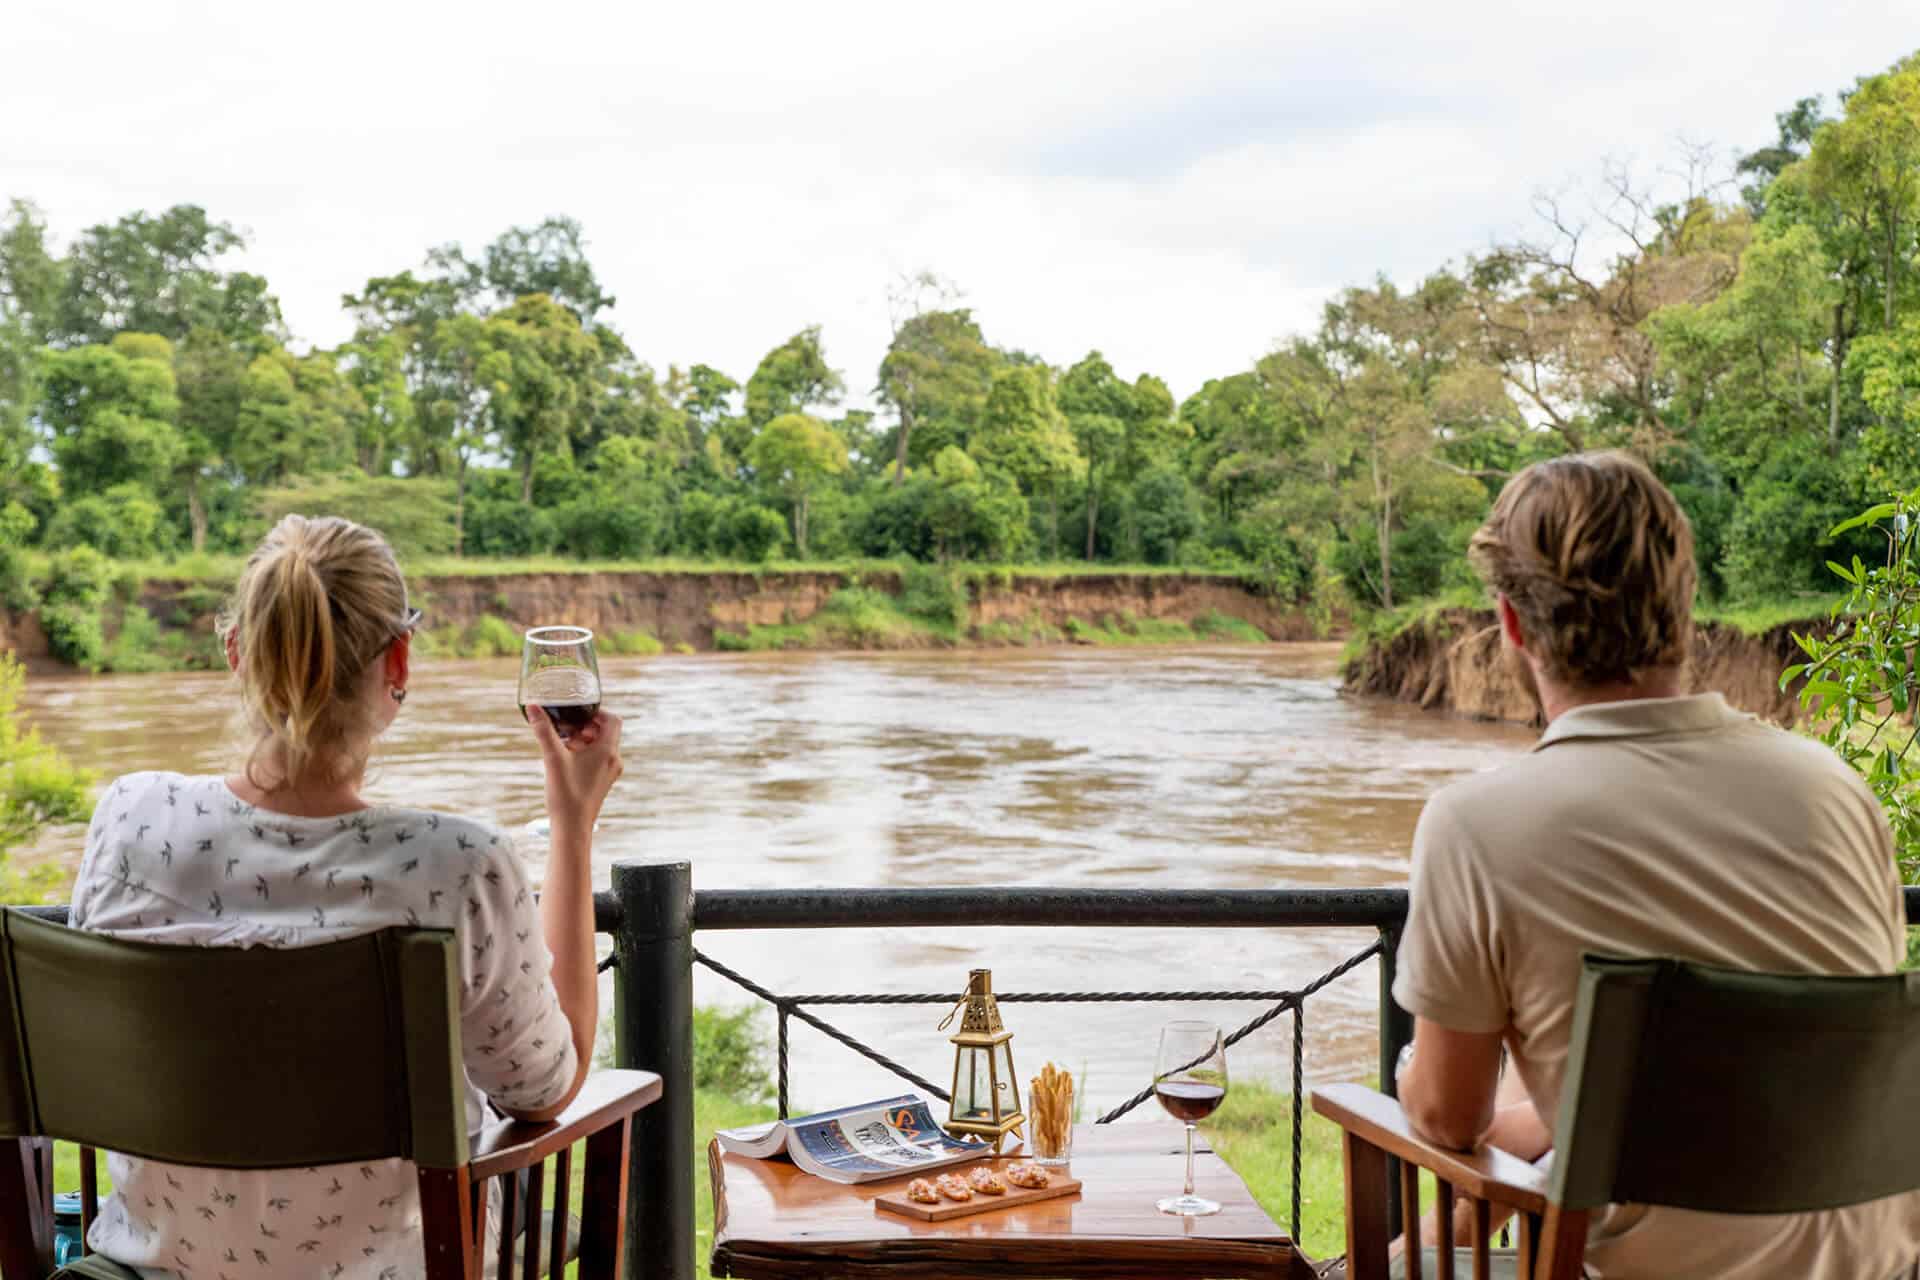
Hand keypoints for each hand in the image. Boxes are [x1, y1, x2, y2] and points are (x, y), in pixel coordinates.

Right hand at [526, 706, 623, 836]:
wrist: (572, 828)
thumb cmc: (566, 794)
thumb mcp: (553, 757)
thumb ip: (544, 730)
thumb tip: (533, 706)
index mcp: (608, 751)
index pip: (612, 720)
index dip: (596, 712)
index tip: (577, 714)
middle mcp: (614, 760)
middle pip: (605, 732)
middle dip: (585, 727)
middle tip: (565, 730)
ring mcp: (610, 772)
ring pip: (601, 746)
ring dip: (583, 741)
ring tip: (563, 746)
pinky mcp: (603, 782)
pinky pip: (598, 760)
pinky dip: (585, 754)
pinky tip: (565, 761)